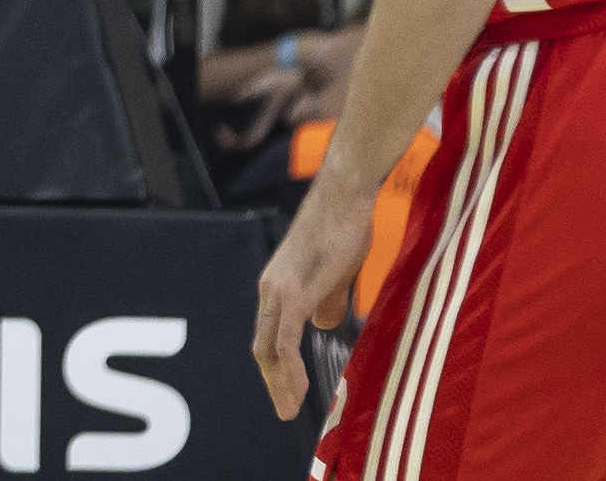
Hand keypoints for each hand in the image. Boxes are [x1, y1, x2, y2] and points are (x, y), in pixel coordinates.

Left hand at [251, 172, 376, 413]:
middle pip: (261, 346)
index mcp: (277, 285)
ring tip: (290, 409)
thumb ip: (327, 300)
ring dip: (279, 382)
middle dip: (273, 382)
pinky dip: (288, 367)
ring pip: (268, 347)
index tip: (288, 392)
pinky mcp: (295, 291)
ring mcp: (279, 289)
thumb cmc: (344, 227)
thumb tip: (322, 325)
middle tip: (287, 411)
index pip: (268, 335)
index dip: (275, 366)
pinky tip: (299, 387)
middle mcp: (270, 288)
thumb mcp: (336, 273)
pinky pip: (286, 339)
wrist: (345, 194)